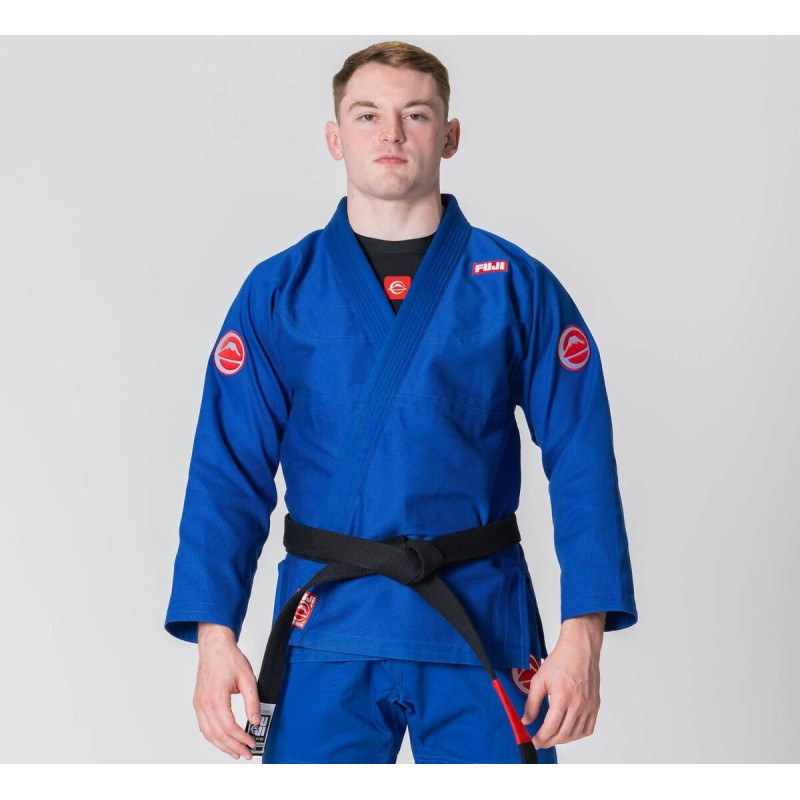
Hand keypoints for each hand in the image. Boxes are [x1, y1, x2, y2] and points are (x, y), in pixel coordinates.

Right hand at [193, 622, 261, 759]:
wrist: (214, 646)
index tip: (252, 743)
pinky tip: (223, 741)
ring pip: (209, 733)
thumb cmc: (229, 658)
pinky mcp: (198, 703)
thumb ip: (252, 701)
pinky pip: (204, 726)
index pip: (228, 727)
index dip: (241, 738)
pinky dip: (214, 737)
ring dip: (222, 746)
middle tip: (246, 754)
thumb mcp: (247, 677)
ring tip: (236, 752)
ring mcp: (199, 704)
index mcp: (216, 697)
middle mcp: (204, 703)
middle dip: (233, 747)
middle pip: (217, 734)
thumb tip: (256, 721)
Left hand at [520, 612, 603, 748]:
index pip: (551, 727)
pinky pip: (588, 728)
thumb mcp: (539, 679)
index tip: (534, 742)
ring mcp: (589, 706)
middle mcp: (578, 704)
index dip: (541, 738)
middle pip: (564, 734)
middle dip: (549, 741)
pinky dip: (577, 734)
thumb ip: (532, 703)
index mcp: (563, 697)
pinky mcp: (595, 705)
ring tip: (552, 738)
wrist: (580, 650)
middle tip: (540, 742)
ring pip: (576, 734)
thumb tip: (526, 721)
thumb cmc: (560, 661)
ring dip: (563, 740)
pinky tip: (568, 732)